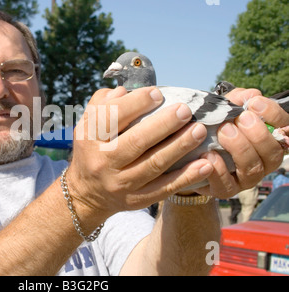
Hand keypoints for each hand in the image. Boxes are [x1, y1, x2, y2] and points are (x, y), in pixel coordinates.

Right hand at [67, 86, 213, 217]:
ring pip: (154, 164)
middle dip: (164, 124)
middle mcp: (103, 162)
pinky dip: (186, 177)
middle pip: (137, 142)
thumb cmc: (93, 148)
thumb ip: (103, 104)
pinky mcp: (137, 199)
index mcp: (90, 139)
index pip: (113, 117)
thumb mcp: (87, 124)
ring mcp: (121, 183)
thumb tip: (126, 91)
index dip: (137, 103)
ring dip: (180, 146)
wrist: (87, 193)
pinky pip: (164, 188)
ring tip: (199, 131)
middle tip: (185, 110)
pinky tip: (205, 164)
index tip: (158, 94)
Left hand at [196, 88, 288, 198]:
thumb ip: (237, 101)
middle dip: (258, 134)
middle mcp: (263, 162)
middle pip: (273, 153)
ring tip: (223, 130)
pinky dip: (218, 170)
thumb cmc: (214, 129)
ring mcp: (245, 179)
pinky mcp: (225, 190)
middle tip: (239, 118)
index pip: (285, 129)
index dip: (275, 116)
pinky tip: (209, 154)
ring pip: (253, 169)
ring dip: (240, 148)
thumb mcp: (224, 110)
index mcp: (269, 140)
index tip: (255, 103)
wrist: (190, 154)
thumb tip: (251, 95)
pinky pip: (226, 184)